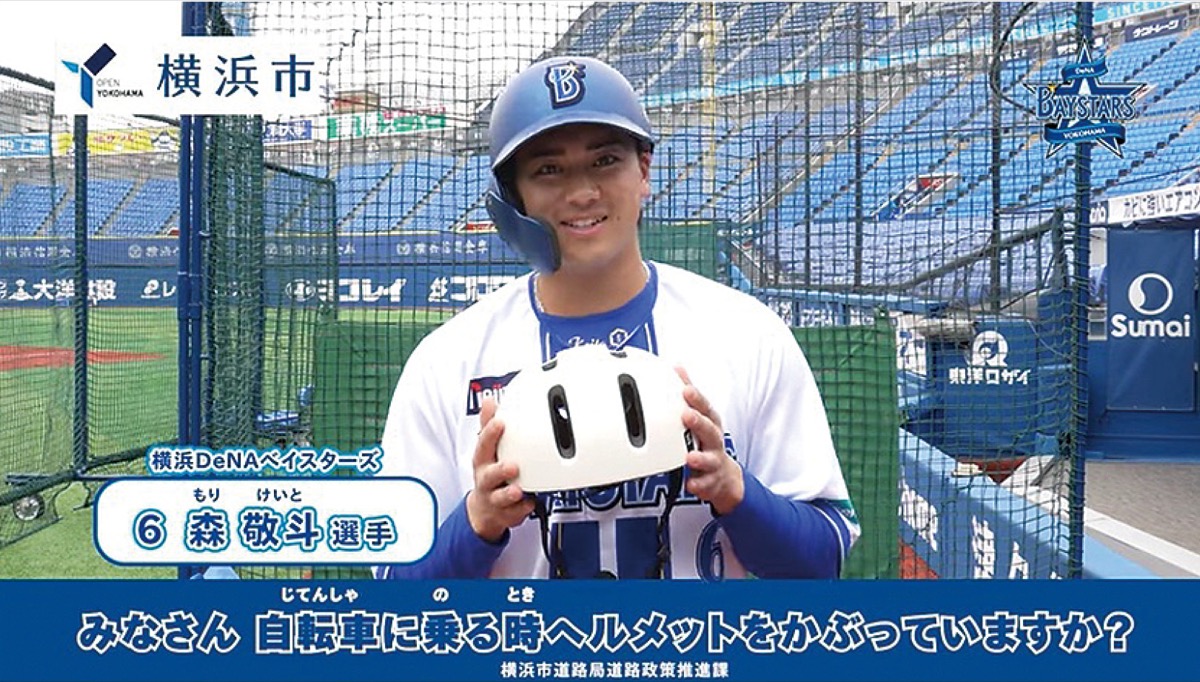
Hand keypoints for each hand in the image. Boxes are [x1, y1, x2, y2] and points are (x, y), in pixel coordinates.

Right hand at [466, 397, 534, 541]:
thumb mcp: (486, 448)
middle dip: (500, 470)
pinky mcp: (506, 512)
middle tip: (512, 465)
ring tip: (518, 490)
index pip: (484, 445)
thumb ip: (488, 425)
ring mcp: (495, 497)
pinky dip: (522, 509)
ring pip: (501, 497)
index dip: (490, 433)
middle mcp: (487, 479)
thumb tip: (489, 400)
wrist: (485, 509)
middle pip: (489, 474)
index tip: (500, 422)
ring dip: (509, 493)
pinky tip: (529, 503)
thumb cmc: (489, 473)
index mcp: (483, 460)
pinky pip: (515, 512)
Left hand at [676, 366, 743, 515]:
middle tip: (687, 415)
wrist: (725, 477)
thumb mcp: (702, 416)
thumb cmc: (707, 441)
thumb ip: (690, 394)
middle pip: (709, 431)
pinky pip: (705, 485)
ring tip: (690, 457)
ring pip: (709, 459)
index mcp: (710, 423)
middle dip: (699, 422)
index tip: (686, 389)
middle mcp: (714, 442)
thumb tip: (677, 368)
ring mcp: (713, 462)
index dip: (697, 398)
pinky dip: (698, 485)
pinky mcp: (710, 482)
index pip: (705, 408)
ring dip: (700, 457)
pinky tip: (691, 485)